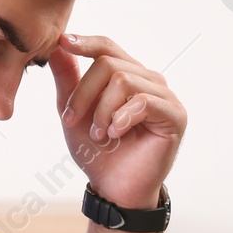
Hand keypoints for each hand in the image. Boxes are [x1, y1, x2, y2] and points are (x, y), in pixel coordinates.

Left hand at [49, 33, 185, 209]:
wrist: (115, 189)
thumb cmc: (99, 153)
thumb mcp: (76, 113)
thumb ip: (68, 80)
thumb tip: (58, 45)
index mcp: (128, 76)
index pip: (108, 48)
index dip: (85, 42)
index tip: (62, 43)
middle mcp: (149, 81)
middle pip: (109, 64)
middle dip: (83, 93)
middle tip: (72, 121)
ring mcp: (164, 97)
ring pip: (123, 80)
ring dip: (102, 111)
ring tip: (100, 135)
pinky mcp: (174, 115)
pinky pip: (142, 101)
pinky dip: (121, 118)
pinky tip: (116, 134)